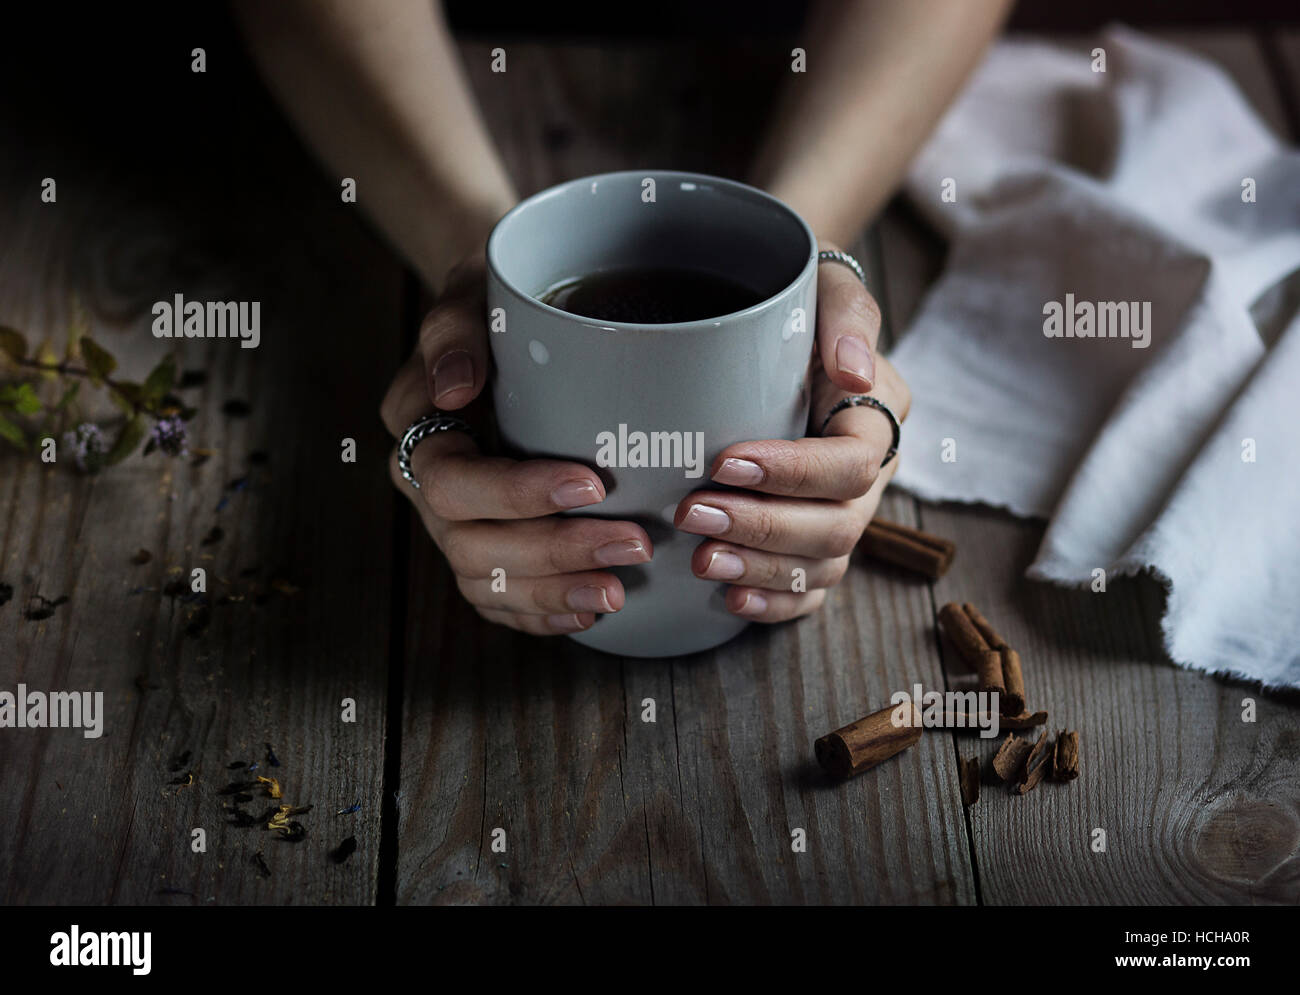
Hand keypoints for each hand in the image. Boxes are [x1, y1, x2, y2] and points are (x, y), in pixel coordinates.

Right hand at [380, 253, 653, 635]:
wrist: (512, 317)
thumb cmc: (497, 299)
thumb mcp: (475, 288)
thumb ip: (455, 329)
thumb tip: (455, 389)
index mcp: (419, 428)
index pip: (454, 482)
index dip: (517, 495)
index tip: (592, 484)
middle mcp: (428, 486)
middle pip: (472, 545)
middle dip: (553, 552)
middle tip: (632, 544)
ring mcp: (453, 523)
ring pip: (486, 582)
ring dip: (552, 592)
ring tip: (616, 591)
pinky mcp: (485, 546)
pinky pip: (498, 600)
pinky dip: (539, 613)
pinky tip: (589, 611)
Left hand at [675, 242, 910, 621]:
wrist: (776, 325)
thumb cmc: (798, 304)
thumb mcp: (825, 288)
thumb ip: (847, 317)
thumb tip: (853, 371)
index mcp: (877, 418)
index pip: (851, 464)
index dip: (793, 472)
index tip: (725, 461)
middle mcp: (870, 475)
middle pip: (837, 526)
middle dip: (764, 527)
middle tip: (693, 514)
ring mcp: (844, 514)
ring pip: (822, 567)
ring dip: (761, 571)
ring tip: (702, 562)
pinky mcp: (813, 542)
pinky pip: (810, 593)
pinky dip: (774, 606)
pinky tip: (729, 602)